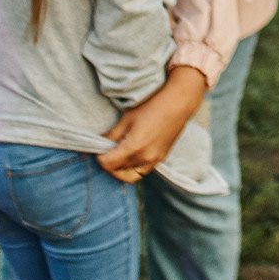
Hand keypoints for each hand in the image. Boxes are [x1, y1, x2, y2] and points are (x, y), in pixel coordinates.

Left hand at [99, 66, 210, 182]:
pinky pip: (142, 171)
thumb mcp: (127, 119)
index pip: (108, 164)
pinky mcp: (161, 158)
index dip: (100, 157)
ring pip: (130, 176)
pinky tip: (131, 156)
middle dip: (109, 163)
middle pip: (117, 171)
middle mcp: (144, 158)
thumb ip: (111, 135)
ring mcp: (154, 160)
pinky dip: (133, 168)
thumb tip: (99, 144)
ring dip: (120, 169)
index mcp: (134, 147)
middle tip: (107, 152)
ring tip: (118, 156)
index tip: (99, 149)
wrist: (179, 103)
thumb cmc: (152, 106)